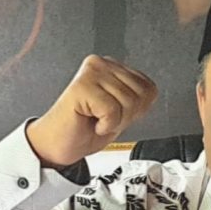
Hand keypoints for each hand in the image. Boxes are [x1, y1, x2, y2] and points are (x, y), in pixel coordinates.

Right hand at [26, 55, 156, 166]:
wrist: (58, 145)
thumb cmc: (86, 127)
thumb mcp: (123, 110)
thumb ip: (139, 97)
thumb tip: (151, 93)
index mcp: (113, 67)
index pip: (149, 89)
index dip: (137, 110)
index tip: (115, 114)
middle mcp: (102, 64)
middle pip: (140, 96)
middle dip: (126, 116)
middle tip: (104, 118)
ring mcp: (91, 72)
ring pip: (128, 103)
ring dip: (114, 121)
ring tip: (96, 119)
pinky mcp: (81, 86)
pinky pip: (112, 110)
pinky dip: (105, 124)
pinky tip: (90, 120)